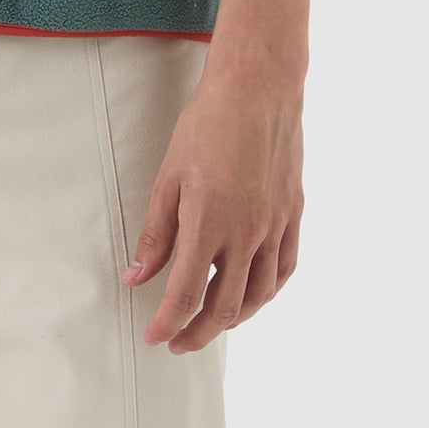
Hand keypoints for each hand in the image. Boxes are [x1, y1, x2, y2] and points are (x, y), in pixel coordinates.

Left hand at [121, 57, 303, 352]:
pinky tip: (252, 293)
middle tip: (179, 340)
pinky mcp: (293, 214)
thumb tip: (135, 276)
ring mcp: (275, 225)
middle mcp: (246, 232)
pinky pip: (284, 269)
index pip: (186, 295)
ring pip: (258, 296)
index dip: (168, 323)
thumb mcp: (169, 176)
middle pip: (224, 307)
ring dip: (233, 319)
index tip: (155, 336)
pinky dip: (267, 292)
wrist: (257, 87)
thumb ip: (155, 233)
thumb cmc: (207, 123)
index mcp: (209, 222)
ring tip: (211, 322)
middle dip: (198, 332)